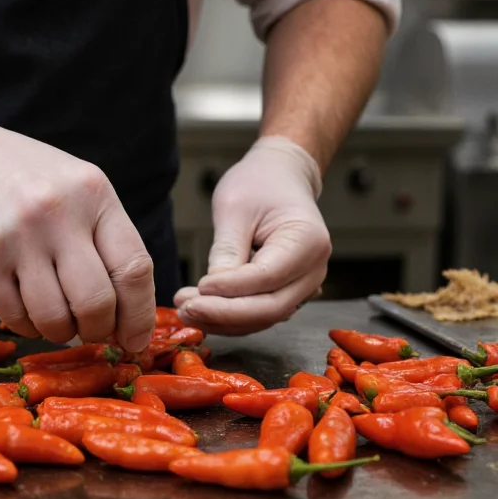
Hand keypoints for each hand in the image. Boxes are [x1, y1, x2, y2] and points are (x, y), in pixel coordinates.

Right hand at [0, 99, 155, 350]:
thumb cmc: (19, 173)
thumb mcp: (74, 186)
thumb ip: (102, 237)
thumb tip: (126, 311)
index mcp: (94, 193)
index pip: (134, 268)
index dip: (139, 316)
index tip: (134, 340)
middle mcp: (59, 213)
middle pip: (97, 302)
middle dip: (97, 330)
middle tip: (90, 331)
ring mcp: (18, 235)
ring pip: (54, 317)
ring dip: (59, 332)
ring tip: (55, 319)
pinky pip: (14, 315)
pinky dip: (26, 325)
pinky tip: (25, 310)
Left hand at [174, 136, 330, 334]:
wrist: (279, 178)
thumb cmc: (259, 185)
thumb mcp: (235, 208)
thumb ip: (227, 250)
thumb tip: (211, 291)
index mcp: (308, 242)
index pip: (268, 277)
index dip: (231, 288)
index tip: (199, 286)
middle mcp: (313, 270)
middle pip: (270, 308)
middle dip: (224, 313)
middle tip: (185, 309)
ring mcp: (303, 286)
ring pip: (263, 317)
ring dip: (222, 320)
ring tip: (185, 309)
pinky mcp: (286, 293)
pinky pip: (259, 313)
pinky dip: (229, 316)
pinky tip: (200, 308)